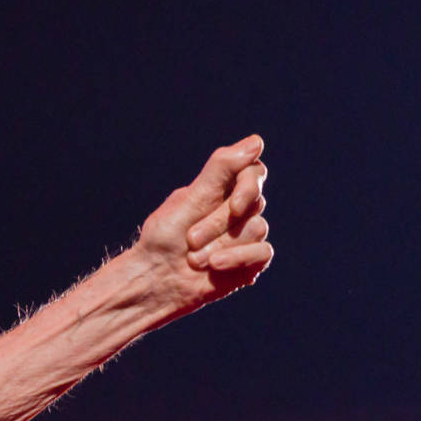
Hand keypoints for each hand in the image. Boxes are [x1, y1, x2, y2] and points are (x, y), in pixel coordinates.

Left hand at [127, 136, 271, 318]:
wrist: (156, 278)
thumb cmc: (165, 236)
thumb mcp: (189, 198)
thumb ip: (221, 168)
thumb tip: (256, 141)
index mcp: (223, 187)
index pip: (253, 171)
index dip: (248, 186)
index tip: (235, 205)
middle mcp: (240, 207)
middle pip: (253, 201)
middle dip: (218, 223)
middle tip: (190, 239)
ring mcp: (247, 232)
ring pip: (257, 228)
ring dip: (221, 245)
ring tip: (194, 259)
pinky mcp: (252, 259)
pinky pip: (264, 252)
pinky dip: (238, 259)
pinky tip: (216, 266)